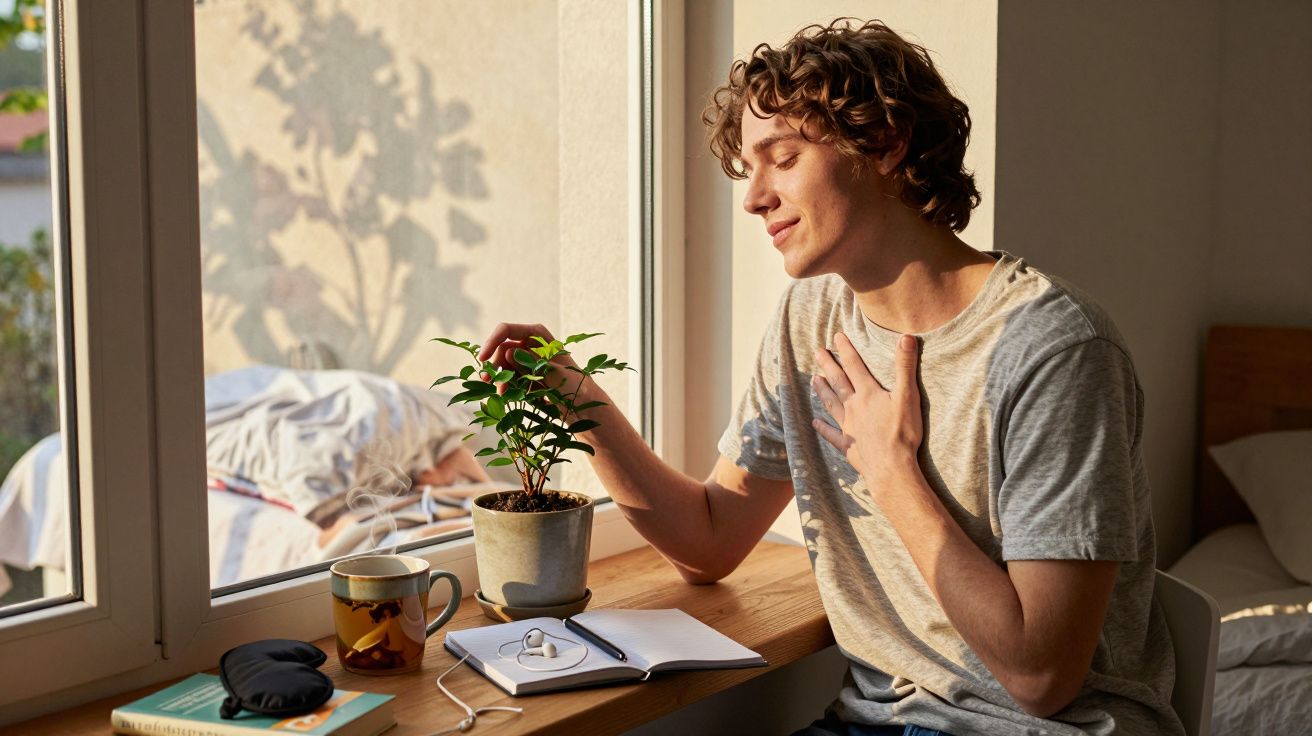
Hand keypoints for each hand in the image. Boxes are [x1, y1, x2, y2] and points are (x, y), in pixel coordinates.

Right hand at [475, 322, 589, 397]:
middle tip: (488, 381)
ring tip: (501, 393)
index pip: (507, 330)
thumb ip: (530, 363)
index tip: (482, 359)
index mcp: (538, 335)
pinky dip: (505, 385)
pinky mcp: (524, 374)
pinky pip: (508, 376)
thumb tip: (508, 352)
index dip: (491, 341)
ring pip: (502, 364)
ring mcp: (526, 359)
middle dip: (494, 364)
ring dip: (499, 377)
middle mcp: (529, 344)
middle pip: (501, 349)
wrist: (582, 405)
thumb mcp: (554, 374)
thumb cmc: (575, 385)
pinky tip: (506, 395)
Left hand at [811, 332, 923, 491]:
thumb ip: (905, 367)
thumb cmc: (902, 433)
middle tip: (817, 352)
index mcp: (868, 394)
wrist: (892, 468)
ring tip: (813, 380)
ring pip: (831, 404)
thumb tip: (906, 337)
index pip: (855, 366)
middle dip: (828, 365)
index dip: (846, 350)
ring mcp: (849, 427)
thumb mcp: (908, 396)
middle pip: (838, 382)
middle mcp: (854, 407)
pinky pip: (832, 435)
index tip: (836, 337)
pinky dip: (822, 428)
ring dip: (822, 391)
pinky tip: (814, 423)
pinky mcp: (849, 446)